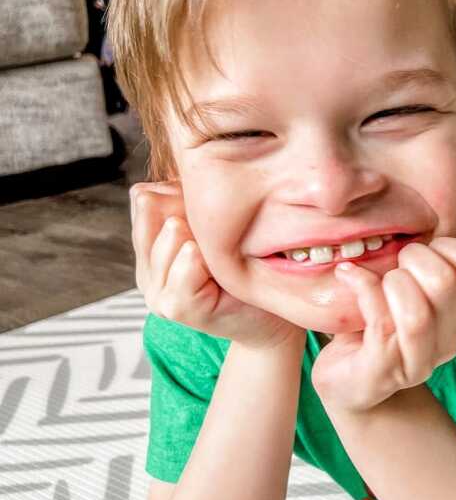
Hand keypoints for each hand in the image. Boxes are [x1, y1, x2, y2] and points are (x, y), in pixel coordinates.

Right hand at [130, 181, 305, 351]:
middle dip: (192, 212)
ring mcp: (155, 292)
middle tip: (221, 238)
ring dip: (203, 237)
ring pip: (171, 233)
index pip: (144, 198)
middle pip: (153, 209)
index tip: (211, 212)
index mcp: (150, 249)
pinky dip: (206, 260)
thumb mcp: (214, 232)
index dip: (181, 194)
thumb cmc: (246, 272)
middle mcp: (146, 271)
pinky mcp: (175, 308)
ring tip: (222, 258)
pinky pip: (187, 263)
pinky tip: (219, 270)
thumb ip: (190, 206)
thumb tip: (174, 177)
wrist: (269, 322)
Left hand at [310, 236, 455, 413]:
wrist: (351, 384)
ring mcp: (420, 360)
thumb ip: (424, 260)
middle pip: (445, 282)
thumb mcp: (410, 286)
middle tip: (393, 264)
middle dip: (412, 258)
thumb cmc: (377, 322)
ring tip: (374, 278)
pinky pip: (380, 322)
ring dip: (389, 282)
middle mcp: (451, 339)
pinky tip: (347, 275)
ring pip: (417, 311)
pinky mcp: (384, 371)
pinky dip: (360, 286)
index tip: (420, 252)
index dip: (446, 245)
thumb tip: (416, 214)